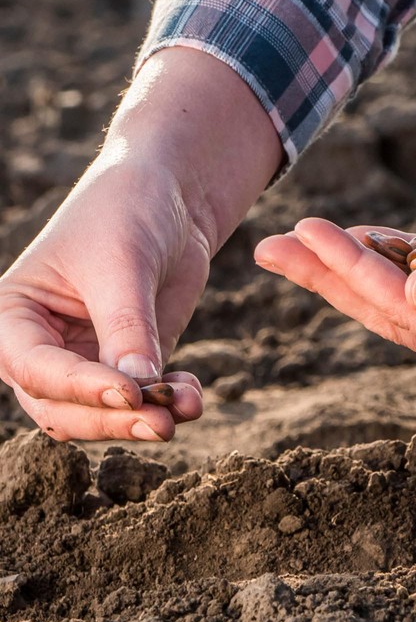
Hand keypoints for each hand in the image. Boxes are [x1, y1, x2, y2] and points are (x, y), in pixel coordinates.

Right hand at [0, 158, 205, 440]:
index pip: (35, 369)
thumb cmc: (126, 213)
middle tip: (162, 423)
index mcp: (14, 316)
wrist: (169, 197)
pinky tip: (192, 395)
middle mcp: (43, 347)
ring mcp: (87, 360)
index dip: (81, 388)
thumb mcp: (123, 264)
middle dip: (113, 419)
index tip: (131, 392)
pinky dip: (168, 404)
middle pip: (63, 407)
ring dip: (144, 419)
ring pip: (103, 414)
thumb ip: (127, 327)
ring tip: (188, 408)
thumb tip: (138, 388)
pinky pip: (142, 401)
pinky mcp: (131, 364)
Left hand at [254, 200, 415, 381]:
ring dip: (360, 269)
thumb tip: (415, 293)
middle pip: (392, 314)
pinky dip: (410, 260)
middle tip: (271, 248)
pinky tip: (381, 240)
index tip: (305, 234)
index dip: (351, 272)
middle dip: (329, 280)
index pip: (407, 312)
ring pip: (412, 299)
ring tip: (309, 241)